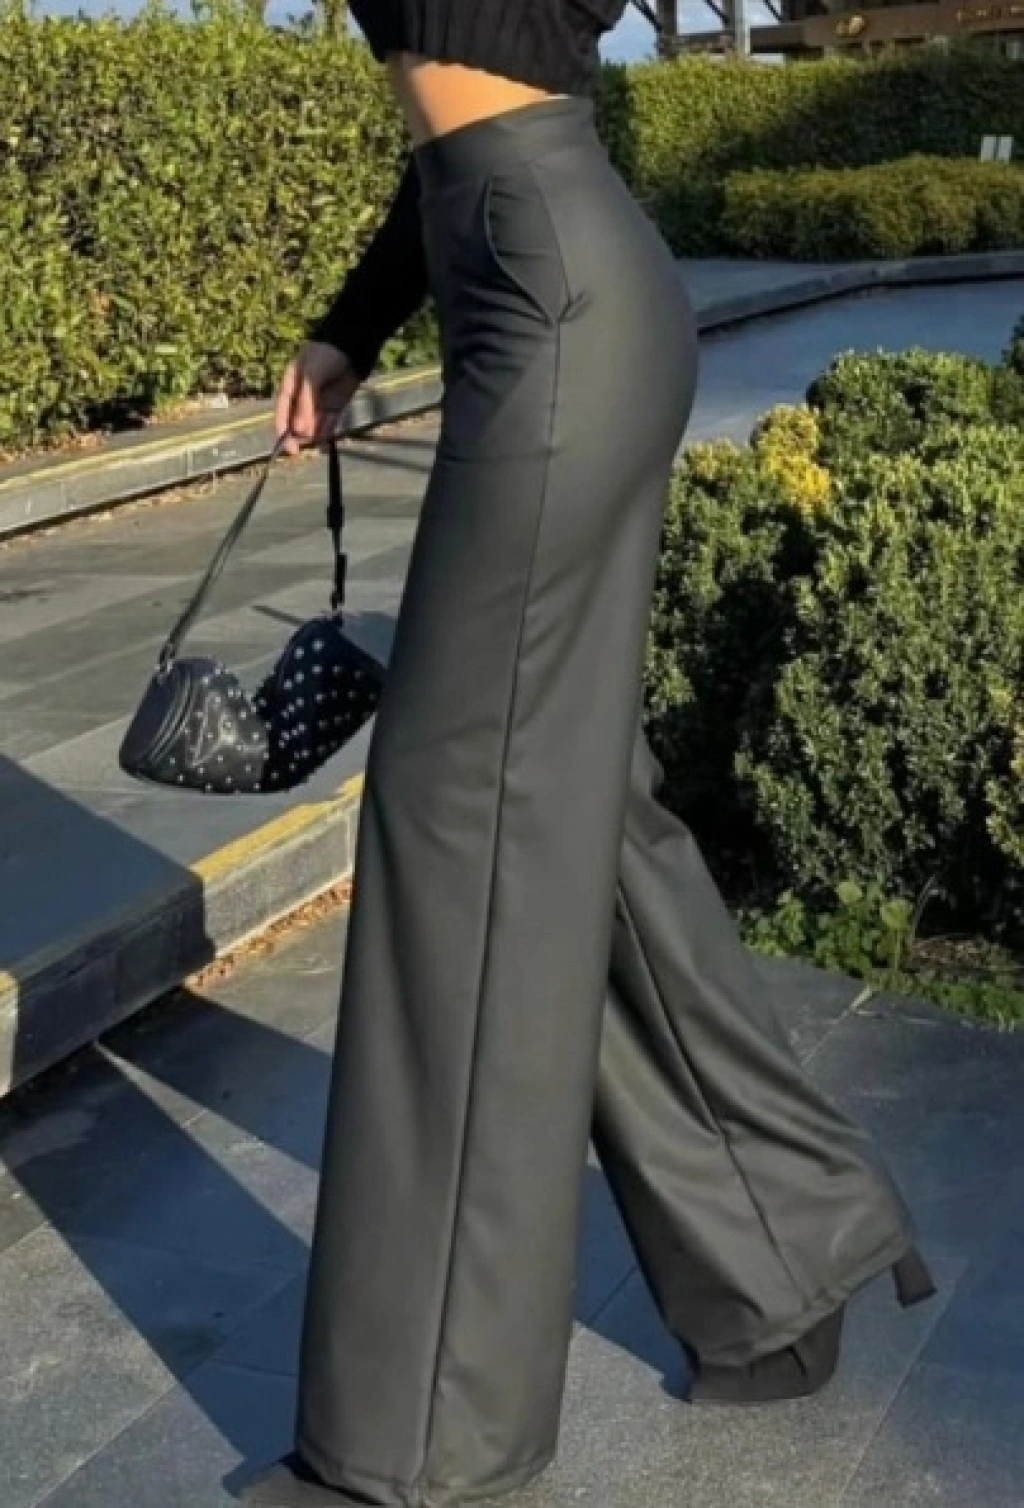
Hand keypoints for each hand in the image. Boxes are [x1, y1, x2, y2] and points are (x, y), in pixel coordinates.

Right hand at [274, 341, 361, 455]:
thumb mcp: (311, 377)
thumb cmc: (325, 356)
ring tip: (317, 441)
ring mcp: (319, 403)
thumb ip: (305, 403)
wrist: (351, 347)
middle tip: (302, 449)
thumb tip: (299, 431)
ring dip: (314, 435)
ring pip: (313, 426)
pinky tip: (327, 438)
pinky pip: (329, 423)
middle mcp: (302, 398)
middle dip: (298, 437)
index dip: (283, 430)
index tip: (288, 447)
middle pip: (296, 422)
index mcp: (290, 386)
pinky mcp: (335, 406)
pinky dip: (327, 431)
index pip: (282, 412)